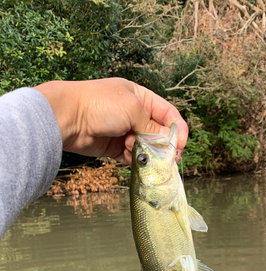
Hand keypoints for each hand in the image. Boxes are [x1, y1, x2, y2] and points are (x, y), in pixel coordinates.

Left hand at [34, 78, 188, 163]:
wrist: (67, 118)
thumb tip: (167, 142)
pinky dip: (134, 160)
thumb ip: (152, 126)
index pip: (168, 113)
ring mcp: (124, 131)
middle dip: (163, 145)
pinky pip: (132, 157)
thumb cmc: (99, 104)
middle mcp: (134, 114)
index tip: (181, 145)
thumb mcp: (132, 109)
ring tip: (138, 153)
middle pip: (159, 133)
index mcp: (141, 97)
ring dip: (147, 153)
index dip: (177, 129)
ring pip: (146, 147)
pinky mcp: (115, 148)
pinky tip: (130, 159)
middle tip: (167, 158)